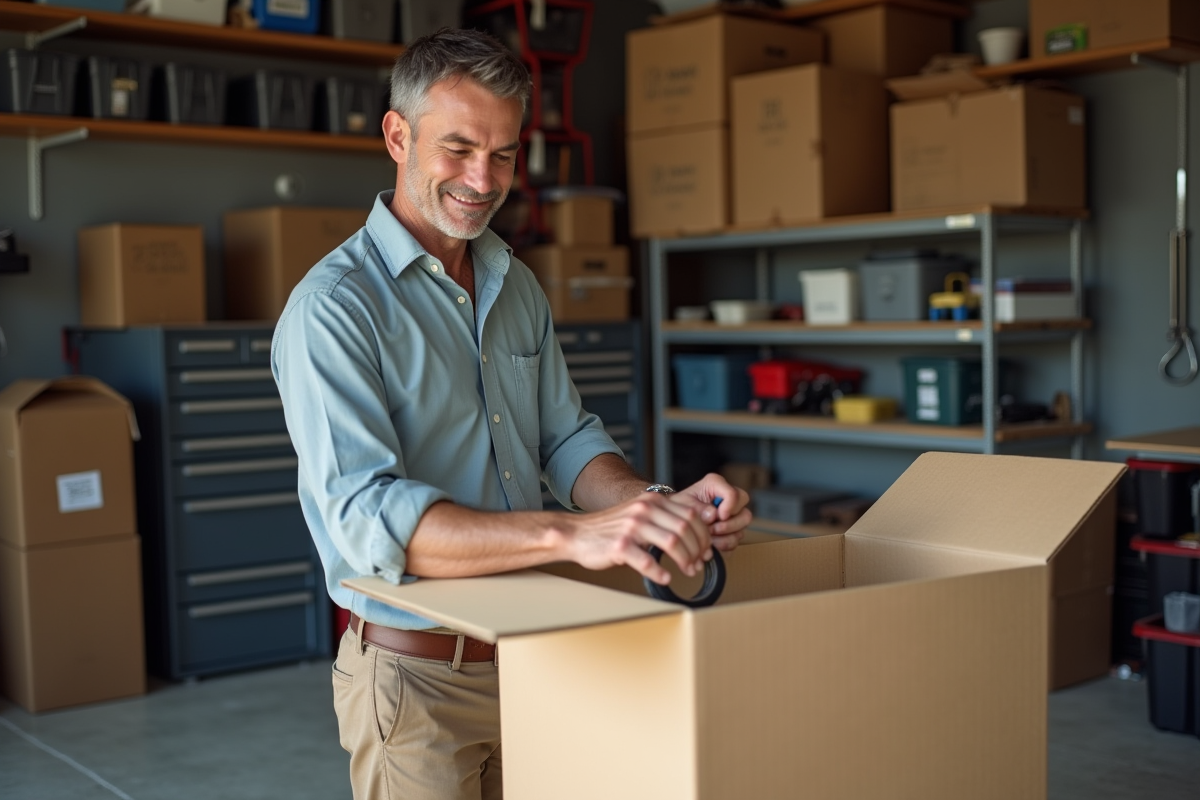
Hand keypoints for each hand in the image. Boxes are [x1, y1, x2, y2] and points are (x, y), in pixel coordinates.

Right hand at [562, 492, 713, 585]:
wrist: (577, 533)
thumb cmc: (611, 529)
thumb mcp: (640, 514)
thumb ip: (664, 517)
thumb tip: (696, 529)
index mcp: (652, 501)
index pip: (691, 513)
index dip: (704, 534)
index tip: (705, 549)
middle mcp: (644, 510)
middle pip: (686, 528)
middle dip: (698, 549)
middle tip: (699, 563)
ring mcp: (632, 527)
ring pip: (673, 542)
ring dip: (686, 560)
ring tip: (688, 571)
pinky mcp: (620, 546)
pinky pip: (647, 561)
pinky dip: (660, 572)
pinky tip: (665, 578)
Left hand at [672, 473, 751, 552]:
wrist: (675, 518)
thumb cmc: (679, 506)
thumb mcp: (683, 503)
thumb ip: (698, 507)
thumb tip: (713, 515)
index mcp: (717, 485)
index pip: (734, 495)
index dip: (728, 508)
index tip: (717, 516)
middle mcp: (730, 499)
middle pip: (745, 514)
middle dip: (728, 525)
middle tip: (712, 529)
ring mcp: (733, 517)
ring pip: (742, 530)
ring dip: (724, 537)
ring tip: (708, 536)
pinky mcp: (732, 532)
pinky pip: (735, 542)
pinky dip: (723, 545)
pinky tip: (711, 543)